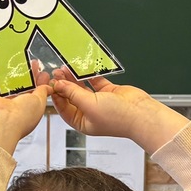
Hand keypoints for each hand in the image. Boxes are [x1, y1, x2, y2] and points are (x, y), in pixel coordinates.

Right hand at [0, 66, 50, 152]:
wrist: (1, 122)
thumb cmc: (22, 117)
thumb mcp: (40, 102)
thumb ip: (43, 92)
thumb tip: (47, 87)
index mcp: (26, 109)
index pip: (34, 93)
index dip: (39, 82)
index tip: (43, 73)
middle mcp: (12, 105)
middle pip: (20, 85)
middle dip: (28, 74)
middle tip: (33, 64)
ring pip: (6, 81)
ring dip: (12, 71)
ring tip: (20, 61)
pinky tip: (3, 63)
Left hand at [49, 70, 184, 154]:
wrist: (140, 113)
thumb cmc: (118, 118)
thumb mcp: (89, 105)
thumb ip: (73, 93)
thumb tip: (59, 84)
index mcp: (82, 122)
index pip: (63, 108)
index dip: (56, 95)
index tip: (50, 84)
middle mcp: (89, 112)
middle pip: (71, 96)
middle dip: (63, 85)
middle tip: (56, 73)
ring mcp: (99, 101)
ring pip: (82, 88)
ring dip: (74, 79)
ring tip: (65, 68)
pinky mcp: (108, 92)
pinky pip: (95, 81)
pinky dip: (88, 75)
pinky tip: (81, 68)